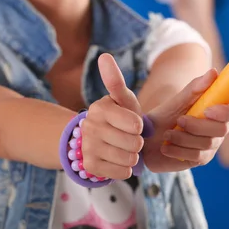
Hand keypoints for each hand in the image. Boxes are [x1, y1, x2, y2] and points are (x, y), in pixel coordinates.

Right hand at [81, 53, 145, 179]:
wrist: (102, 141)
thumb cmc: (121, 117)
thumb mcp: (123, 100)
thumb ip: (115, 81)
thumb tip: (104, 55)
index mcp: (100, 108)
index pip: (136, 124)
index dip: (140, 126)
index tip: (134, 124)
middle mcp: (90, 126)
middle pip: (134, 143)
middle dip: (138, 143)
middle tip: (130, 139)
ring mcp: (87, 147)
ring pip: (128, 159)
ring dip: (133, 156)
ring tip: (125, 149)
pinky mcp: (90, 166)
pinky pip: (122, 172)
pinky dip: (126, 169)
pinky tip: (119, 160)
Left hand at [144, 69, 228, 172]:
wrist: (147, 138)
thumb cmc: (165, 116)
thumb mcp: (177, 100)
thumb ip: (195, 87)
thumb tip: (214, 72)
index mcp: (219, 110)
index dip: (228, 112)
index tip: (208, 110)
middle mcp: (219, 129)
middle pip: (222, 129)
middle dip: (198, 125)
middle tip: (179, 120)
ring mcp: (211, 146)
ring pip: (207, 144)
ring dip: (183, 138)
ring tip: (167, 134)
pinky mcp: (201, 160)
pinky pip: (196, 156)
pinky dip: (178, 150)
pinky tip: (166, 147)